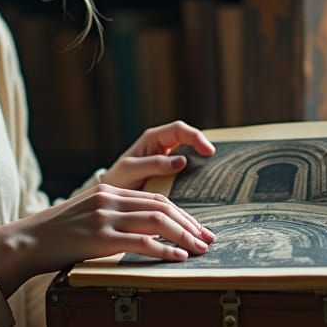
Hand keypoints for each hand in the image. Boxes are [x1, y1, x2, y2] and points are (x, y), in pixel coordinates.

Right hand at [0, 182, 214, 297]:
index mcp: (110, 190)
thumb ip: (115, 218)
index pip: (157, 197)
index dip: (183, 214)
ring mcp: (105, 217)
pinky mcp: (99, 237)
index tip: (199, 228)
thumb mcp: (89, 217)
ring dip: (183, 236)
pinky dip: (163, 250)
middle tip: (208, 240)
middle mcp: (110, 199)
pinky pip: (140, 242)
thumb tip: (146, 234)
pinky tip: (176, 258)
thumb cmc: (59, 235)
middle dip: (190, 224)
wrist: (28, 240)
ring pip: (157, 221)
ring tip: (199, 250)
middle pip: (162, 206)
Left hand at [100, 120, 216, 190]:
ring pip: (191, 155)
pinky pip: (187, 171)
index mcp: (153, 138)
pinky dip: (195, 176)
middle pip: (189, 139)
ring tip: (213, 173)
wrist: (111, 196)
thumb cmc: (118, 178)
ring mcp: (167, 159)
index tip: (209, 151)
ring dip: (201, 162)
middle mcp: (162, 146)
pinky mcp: (170, 174)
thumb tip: (182, 161)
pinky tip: (202, 186)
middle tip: (215, 162)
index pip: (180, 130)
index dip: (196, 137)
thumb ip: (154, 164)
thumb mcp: (131, 170)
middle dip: (203, 147)